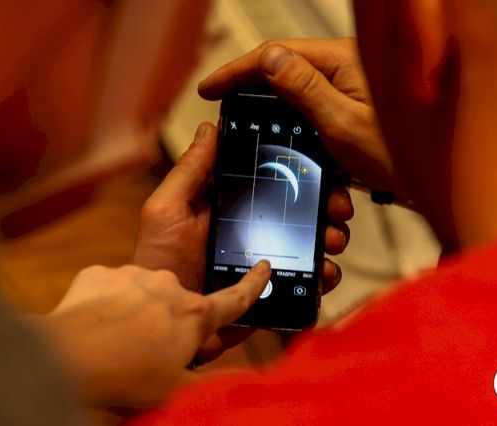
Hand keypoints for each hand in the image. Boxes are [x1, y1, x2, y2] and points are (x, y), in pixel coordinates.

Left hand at [30, 260, 270, 408]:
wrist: (66, 361)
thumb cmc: (128, 379)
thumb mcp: (176, 389)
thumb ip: (210, 381)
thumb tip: (243, 382)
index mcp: (194, 314)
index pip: (234, 299)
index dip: (252, 285)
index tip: (263, 267)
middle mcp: (168, 285)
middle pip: (179, 301)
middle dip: (170, 318)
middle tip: (151, 346)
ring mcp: (131, 275)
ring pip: (142, 291)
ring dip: (137, 309)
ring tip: (116, 340)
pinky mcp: (99, 273)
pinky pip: (110, 286)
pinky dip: (106, 302)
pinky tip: (94, 325)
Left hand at [132, 122, 352, 360]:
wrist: (160, 320)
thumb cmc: (158, 260)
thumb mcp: (168, 208)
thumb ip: (190, 170)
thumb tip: (211, 128)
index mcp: (230, 207)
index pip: (273, 185)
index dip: (301, 177)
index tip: (324, 173)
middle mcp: (251, 232)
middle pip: (299, 214)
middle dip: (325, 209)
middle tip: (338, 211)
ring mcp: (262, 264)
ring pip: (309, 246)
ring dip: (328, 241)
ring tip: (331, 243)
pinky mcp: (268, 294)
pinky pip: (303, 283)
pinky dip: (322, 278)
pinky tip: (326, 274)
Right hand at [199, 38, 407, 200]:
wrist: (438, 180)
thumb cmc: (400, 154)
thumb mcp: (342, 123)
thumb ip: (305, 88)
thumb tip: (270, 59)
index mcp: (345, 61)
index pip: (278, 54)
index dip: (239, 70)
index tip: (211, 86)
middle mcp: (349, 66)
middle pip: (286, 66)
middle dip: (252, 83)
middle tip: (223, 100)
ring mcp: (353, 85)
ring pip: (299, 86)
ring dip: (273, 101)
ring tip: (246, 115)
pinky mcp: (355, 105)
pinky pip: (315, 102)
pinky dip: (294, 115)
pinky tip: (282, 129)